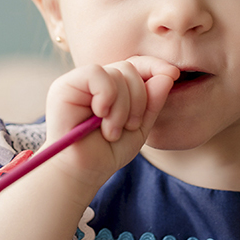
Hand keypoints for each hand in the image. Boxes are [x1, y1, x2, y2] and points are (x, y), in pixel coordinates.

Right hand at [44, 56, 178, 185]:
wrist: (83, 173)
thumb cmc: (106, 153)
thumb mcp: (139, 128)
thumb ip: (153, 102)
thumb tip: (169, 74)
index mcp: (112, 88)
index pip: (136, 65)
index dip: (155, 67)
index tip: (174, 74)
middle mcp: (94, 82)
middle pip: (129, 68)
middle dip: (138, 99)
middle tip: (128, 127)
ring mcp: (79, 82)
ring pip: (116, 72)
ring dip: (122, 107)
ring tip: (111, 131)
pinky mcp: (64, 86)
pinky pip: (96, 73)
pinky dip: (107, 95)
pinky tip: (101, 116)